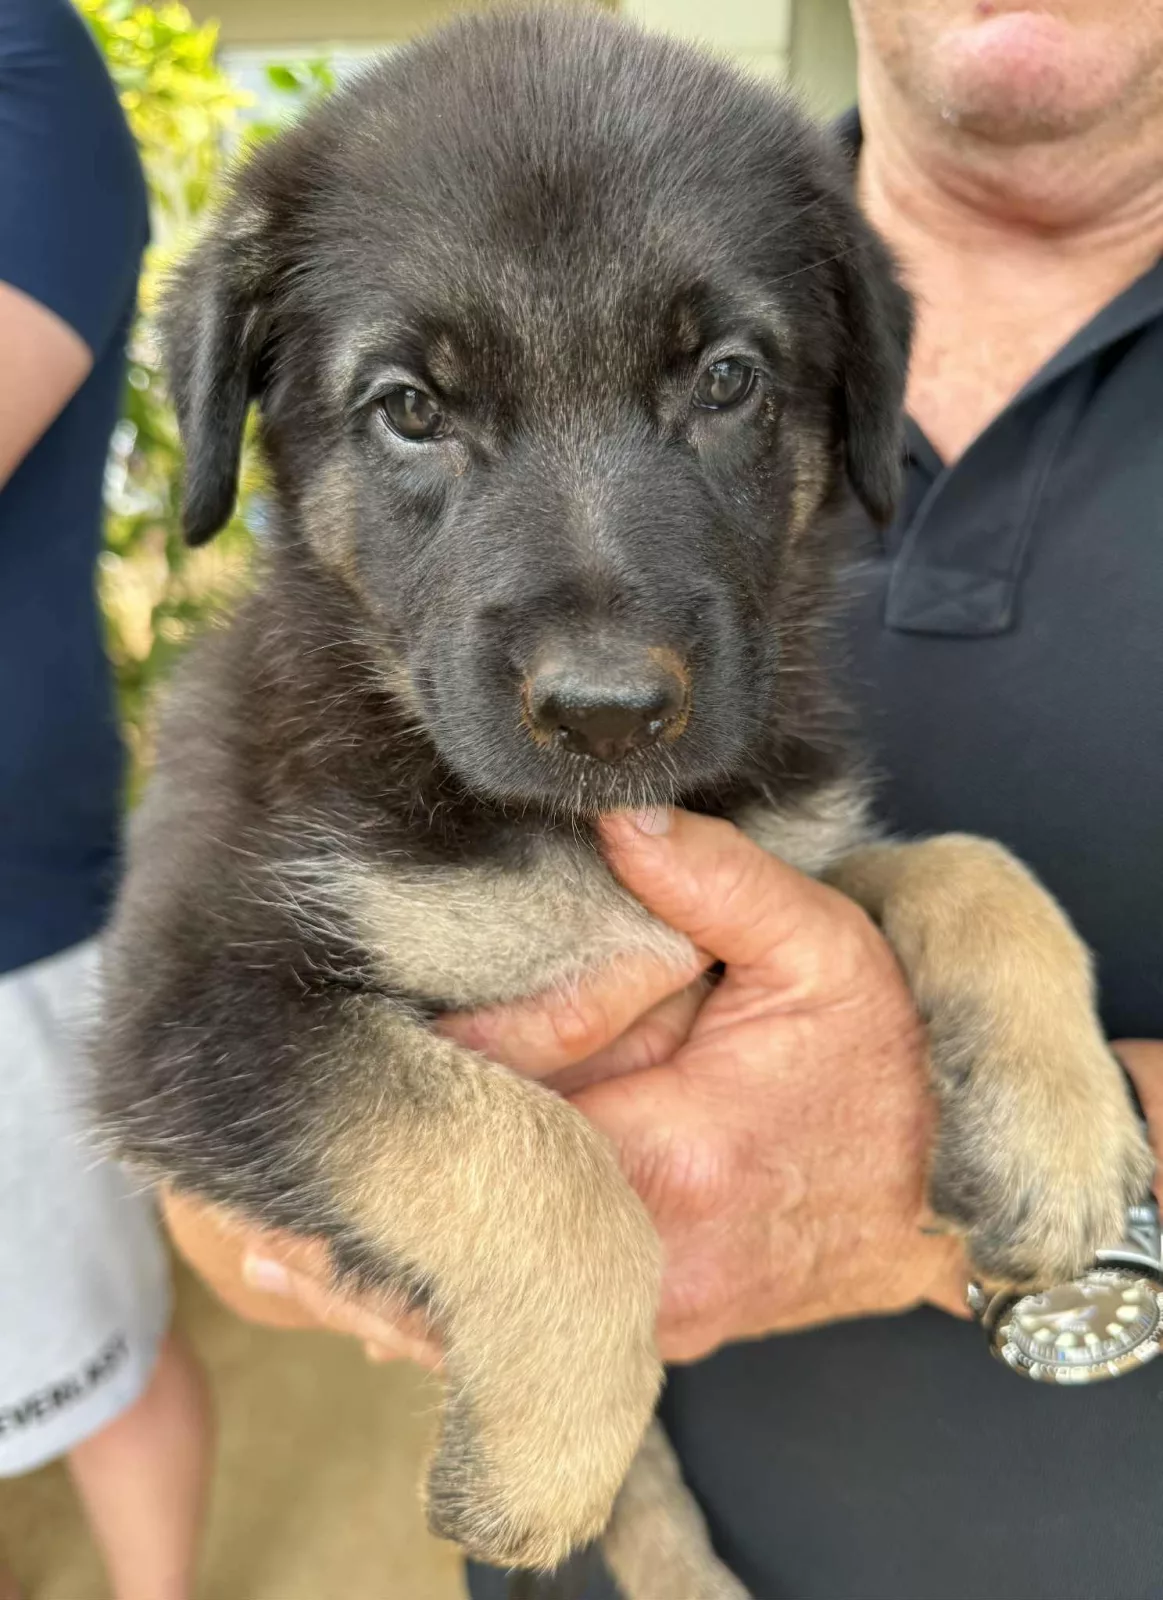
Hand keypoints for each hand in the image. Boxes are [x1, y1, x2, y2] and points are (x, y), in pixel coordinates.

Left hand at [164, 811, 1162, 1365]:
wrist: (940, 1197)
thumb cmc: (882, 1069)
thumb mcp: (823, 950)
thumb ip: (718, 880)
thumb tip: (615, 811)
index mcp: (670, 1144)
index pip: (503, 1096)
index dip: (422, 1058)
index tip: (346, 1024)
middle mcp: (643, 1245)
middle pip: (469, 1213)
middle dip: (359, 1192)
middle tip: (235, 1180)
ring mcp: (644, 1306)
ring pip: (480, 1304)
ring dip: (374, 1274)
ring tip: (264, 1249)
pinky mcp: (647, 1328)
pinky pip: (518, 1335)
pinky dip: (435, 1317)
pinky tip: (357, 1299)